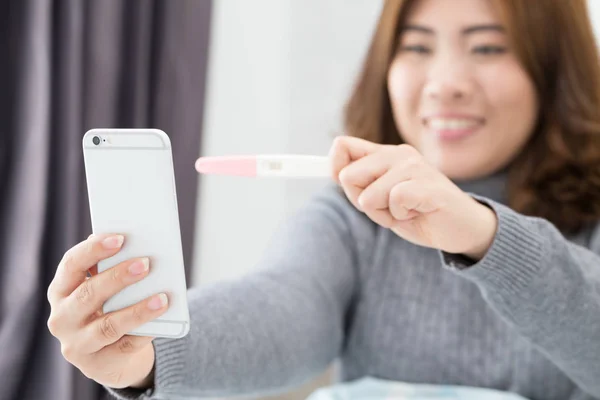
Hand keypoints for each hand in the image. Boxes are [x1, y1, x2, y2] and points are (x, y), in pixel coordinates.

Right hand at [47, 234, 168, 388]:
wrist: (110, 357)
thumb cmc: (108, 310)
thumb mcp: (103, 290)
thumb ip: (111, 269)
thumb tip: (137, 245)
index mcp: (61, 290)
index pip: (71, 265)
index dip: (94, 250)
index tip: (120, 238)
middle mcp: (62, 318)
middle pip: (88, 294)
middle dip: (118, 277)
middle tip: (145, 263)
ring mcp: (77, 344)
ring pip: (108, 326)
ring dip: (137, 310)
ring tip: (162, 298)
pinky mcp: (98, 365)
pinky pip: (126, 346)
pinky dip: (145, 332)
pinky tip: (161, 320)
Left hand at [329, 136, 497, 259]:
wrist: (461, 228)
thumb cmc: (418, 213)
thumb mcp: (381, 200)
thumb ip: (360, 185)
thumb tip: (336, 173)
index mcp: (385, 154)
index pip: (343, 146)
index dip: (334, 169)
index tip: (349, 188)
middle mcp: (398, 153)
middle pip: (348, 176)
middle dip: (362, 202)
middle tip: (389, 208)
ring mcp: (414, 166)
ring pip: (368, 196)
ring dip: (383, 214)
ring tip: (407, 211)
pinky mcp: (426, 184)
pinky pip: (393, 201)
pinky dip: (400, 217)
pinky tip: (418, 213)